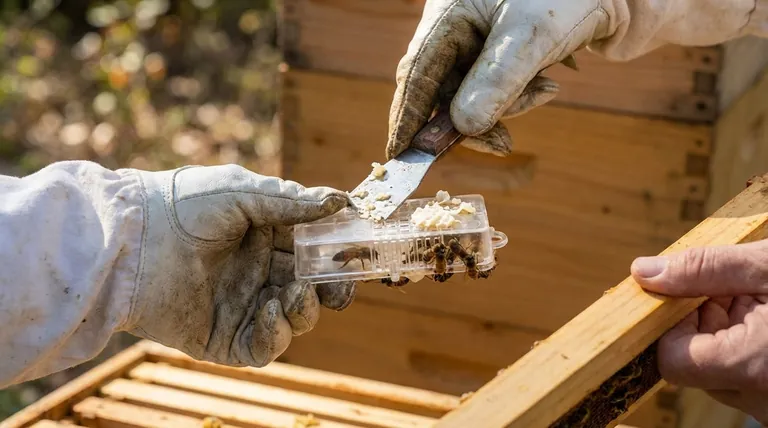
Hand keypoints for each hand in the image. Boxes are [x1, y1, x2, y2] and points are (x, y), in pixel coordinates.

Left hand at [125, 164, 354, 366]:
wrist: (130, 238)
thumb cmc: (183, 205)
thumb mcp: (242, 192)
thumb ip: (291, 202)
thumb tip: (341, 201)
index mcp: (262, 237)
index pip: (311, 251)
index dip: (336, 256)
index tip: (356, 255)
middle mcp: (254, 272)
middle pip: (308, 289)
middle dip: (329, 291)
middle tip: (339, 290)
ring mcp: (239, 306)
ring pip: (292, 320)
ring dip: (304, 310)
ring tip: (295, 293)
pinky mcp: (221, 338)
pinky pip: (262, 347)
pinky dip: (276, 334)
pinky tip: (270, 309)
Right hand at [387, 0, 759, 159]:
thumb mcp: (531, 36)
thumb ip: (495, 82)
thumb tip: (462, 128)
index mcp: (450, 12)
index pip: (415, 73)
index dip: (408, 118)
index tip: (401, 158)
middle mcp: (460, 26)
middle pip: (442, 89)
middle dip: (468, 121)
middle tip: (498, 144)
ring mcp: (484, 42)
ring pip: (474, 95)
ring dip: (506, 108)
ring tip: (543, 93)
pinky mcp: (510, 55)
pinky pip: (500, 91)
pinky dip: (521, 98)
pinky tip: (549, 84)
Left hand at [631, 240, 767, 423]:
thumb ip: (704, 269)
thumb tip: (643, 272)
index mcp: (753, 366)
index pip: (668, 358)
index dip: (668, 323)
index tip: (684, 294)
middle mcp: (760, 399)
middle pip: (689, 361)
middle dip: (700, 321)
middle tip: (735, 292)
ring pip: (714, 368)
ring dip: (723, 333)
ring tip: (757, 305)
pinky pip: (739, 376)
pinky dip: (743, 346)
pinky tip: (765, 321)